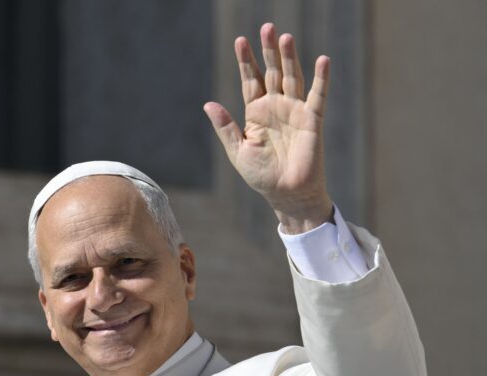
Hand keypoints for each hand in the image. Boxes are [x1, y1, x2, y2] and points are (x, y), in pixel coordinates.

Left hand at [204, 23, 333, 233]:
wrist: (286, 194)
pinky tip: (322, 60)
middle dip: (268, 51)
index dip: (246, 61)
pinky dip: (321, 78)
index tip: (240, 41)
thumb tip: (208, 103)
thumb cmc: (262, 176)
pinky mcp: (312, 120)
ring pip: (292, 77)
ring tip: (284, 37)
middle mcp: (276, 107)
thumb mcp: (238, 150)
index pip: (250, 80)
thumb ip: (225, 127)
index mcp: (256, 113)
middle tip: (266, 27)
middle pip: (271, 72)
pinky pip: (318, 95)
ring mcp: (295, 111)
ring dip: (289, 57)